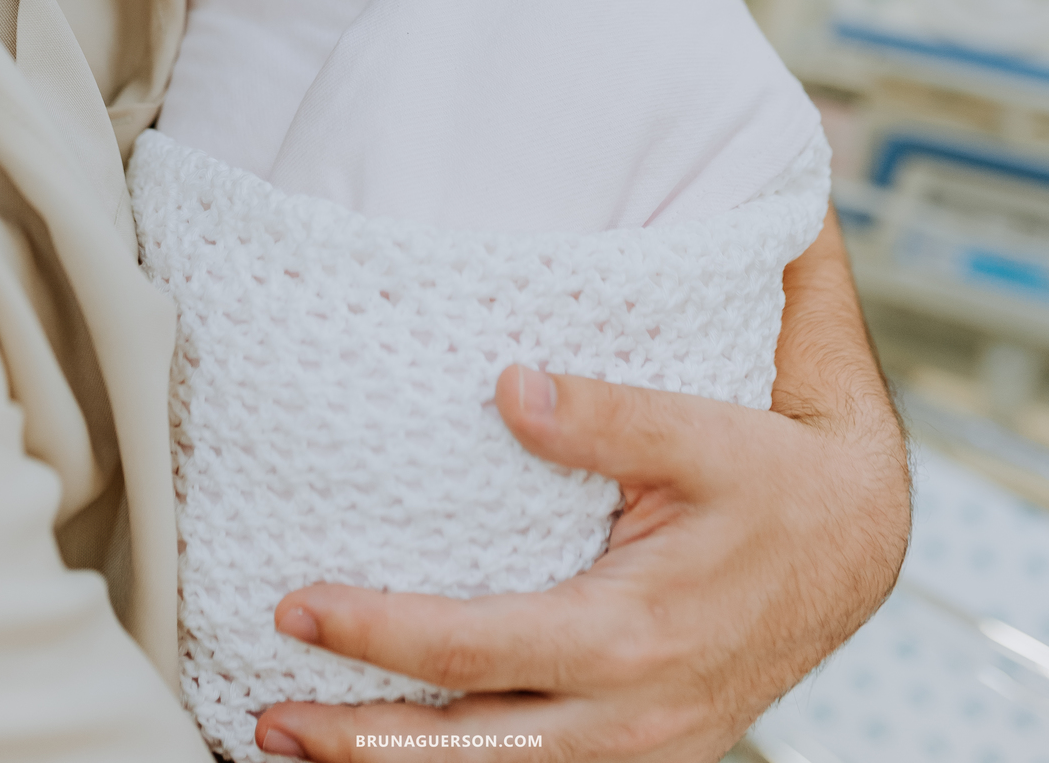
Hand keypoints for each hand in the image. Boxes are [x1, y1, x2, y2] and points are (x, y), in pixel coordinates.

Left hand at [256, 211, 909, 762]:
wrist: (852, 545)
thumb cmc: (770, 478)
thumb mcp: (699, 434)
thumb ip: (603, 415)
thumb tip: (507, 387)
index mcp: (629, 635)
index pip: (473, 650)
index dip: (378, 635)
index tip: (297, 606)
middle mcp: (627, 714)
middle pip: (467, 750)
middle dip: (357, 740)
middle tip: (264, 716)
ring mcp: (638, 747)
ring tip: (300, 747)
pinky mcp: (644, 750)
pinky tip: (410, 746)